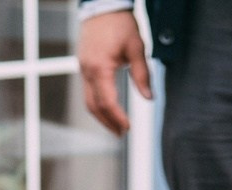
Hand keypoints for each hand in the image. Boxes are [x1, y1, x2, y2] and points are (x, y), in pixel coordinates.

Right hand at [77, 10, 151, 136]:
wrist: (102, 6)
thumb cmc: (120, 24)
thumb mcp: (137, 48)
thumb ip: (142, 74)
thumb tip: (149, 97)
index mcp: (100, 68)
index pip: (107, 102)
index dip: (118, 118)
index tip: (128, 128)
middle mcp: (87, 71)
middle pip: (93, 106)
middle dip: (107, 122)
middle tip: (121, 134)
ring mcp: (83, 68)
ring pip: (88, 100)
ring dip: (101, 116)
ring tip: (115, 126)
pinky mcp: (83, 65)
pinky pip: (88, 90)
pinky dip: (98, 103)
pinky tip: (108, 107)